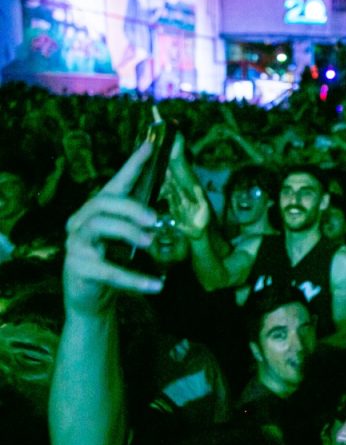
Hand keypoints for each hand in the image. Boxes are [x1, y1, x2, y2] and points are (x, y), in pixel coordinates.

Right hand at [64, 143, 163, 314]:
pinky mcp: (78, 268)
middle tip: (155, 218)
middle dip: (131, 206)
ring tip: (150, 242)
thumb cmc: (113, 259)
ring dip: (128, 232)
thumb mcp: (130, 236)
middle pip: (103, 202)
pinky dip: (135, 278)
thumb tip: (171, 202)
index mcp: (98, 210)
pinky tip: (158, 286)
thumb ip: (143, 219)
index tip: (150, 146)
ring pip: (99, 226)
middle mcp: (82, 221)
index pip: (116, 182)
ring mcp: (76, 244)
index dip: (133, 164)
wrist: (93, 298)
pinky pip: (108, 270)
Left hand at [166, 178, 209, 239]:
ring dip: (168, 190)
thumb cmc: (202, 221)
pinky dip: (168, 200)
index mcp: (185, 201)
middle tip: (166, 172)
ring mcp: (176, 210)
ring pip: (170, 198)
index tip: (169, 171)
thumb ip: (200, 196)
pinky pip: (170, 206)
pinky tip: (167, 197)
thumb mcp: (205, 208)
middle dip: (169, 182)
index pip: (178, 188)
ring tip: (165, 182)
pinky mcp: (175, 216)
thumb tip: (195, 185)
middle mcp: (178, 204)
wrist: (196, 235)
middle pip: (173, 191)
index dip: (174, 180)